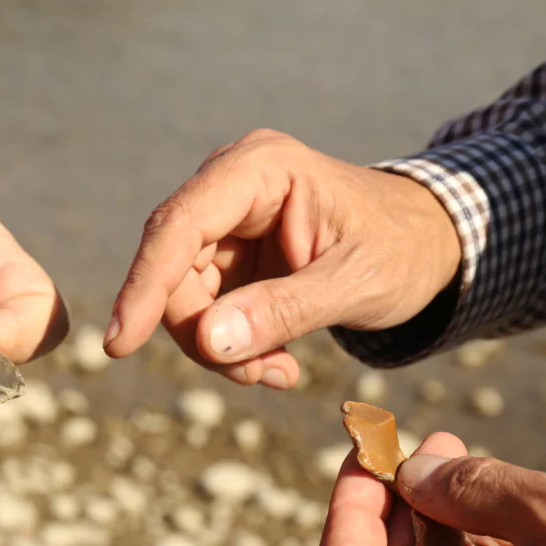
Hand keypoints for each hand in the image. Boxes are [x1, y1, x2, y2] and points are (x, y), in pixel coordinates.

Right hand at [104, 129, 461, 387]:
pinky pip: (200, 311)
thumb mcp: (355, 284)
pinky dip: (228, 347)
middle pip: (172, 270)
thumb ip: (283, 310)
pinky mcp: (224, 255)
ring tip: (277, 370)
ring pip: (180, 298)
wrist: (425, 245)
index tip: (120, 343)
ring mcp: (222, 222)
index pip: (180, 227)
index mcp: (258, 169)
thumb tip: (209, 340)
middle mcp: (227, 186)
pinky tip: (274, 360)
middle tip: (258, 376)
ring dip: (218, 349)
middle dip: (203, 335)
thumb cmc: (401, 250)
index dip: (145, 286)